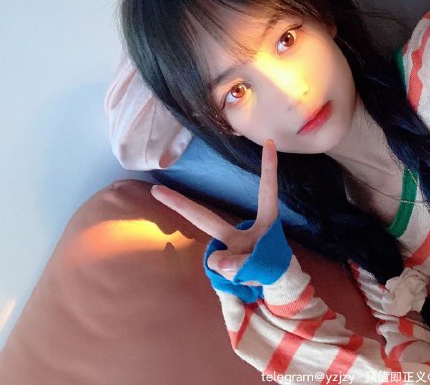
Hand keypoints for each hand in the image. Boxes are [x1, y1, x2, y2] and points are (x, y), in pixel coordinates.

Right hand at [151, 139, 278, 284]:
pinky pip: (221, 271)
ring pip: (221, 261)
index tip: (271, 143)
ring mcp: (230, 247)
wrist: (273, 286)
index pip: (266, 193)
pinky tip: (243, 279)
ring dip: (239, 272)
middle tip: (157, 189)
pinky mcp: (224, 263)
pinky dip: (234, 278)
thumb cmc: (271, 267)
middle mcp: (241, 231)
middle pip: (206, 219)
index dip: (268, 169)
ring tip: (254, 276)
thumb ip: (242, 264)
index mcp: (264, 223)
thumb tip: (215, 261)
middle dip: (182, 206)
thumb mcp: (265, 266)